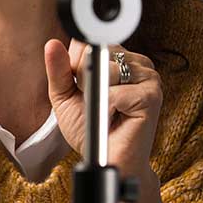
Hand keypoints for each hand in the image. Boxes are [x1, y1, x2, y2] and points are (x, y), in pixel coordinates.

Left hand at [44, 38, 162, 179]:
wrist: (108, 159)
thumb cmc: (90, 128)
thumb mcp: (65, 96)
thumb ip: (58, 70)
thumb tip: (51, 44)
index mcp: (119, 57)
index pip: (86, 42)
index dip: (74, 67)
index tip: (81, 89)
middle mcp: (136, 62)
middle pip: (95, 51)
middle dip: (83, 80)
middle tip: (95, 103)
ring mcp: (148, 77)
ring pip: (105, 69)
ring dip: (95, 95)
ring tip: (106, 111)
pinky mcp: (151, 95)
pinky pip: (115, 93)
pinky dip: (106, 109)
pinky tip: (115, 118)